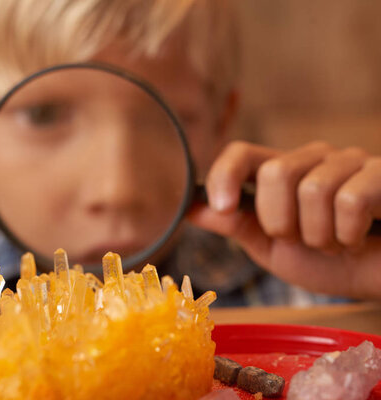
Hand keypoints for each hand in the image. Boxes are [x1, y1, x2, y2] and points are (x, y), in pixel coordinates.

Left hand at [187, 141, 380, 299]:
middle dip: (282, 222)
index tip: (223, 208)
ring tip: (334, 244)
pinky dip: (348, 234)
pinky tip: (359, 239)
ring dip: (319, 236)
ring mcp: (350, 162)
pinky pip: (350, 200)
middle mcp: (313, 159)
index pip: (241, 152)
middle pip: (274, 172)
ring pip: (312, 189)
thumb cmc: (329, 262)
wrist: (378, 278)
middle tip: (302, 240)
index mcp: (281, 173)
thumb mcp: (272, 248)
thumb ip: (235, 225)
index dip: (224, 176)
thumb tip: (190, 208)